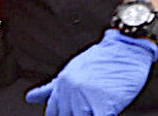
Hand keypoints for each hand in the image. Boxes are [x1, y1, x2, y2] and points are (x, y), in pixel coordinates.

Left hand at [25, 29, 157, 115]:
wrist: (127, 47)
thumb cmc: (103, 58)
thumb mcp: (72, 69)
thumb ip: (51, 87)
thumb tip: (30, 97)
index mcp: (61, 84)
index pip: (52, 113)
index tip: (66, 114)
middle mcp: (70, 92)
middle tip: (86, 109)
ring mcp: (85, 100)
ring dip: (87, 115)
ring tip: (93, 109)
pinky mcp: (103, 106)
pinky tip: (104, 114)